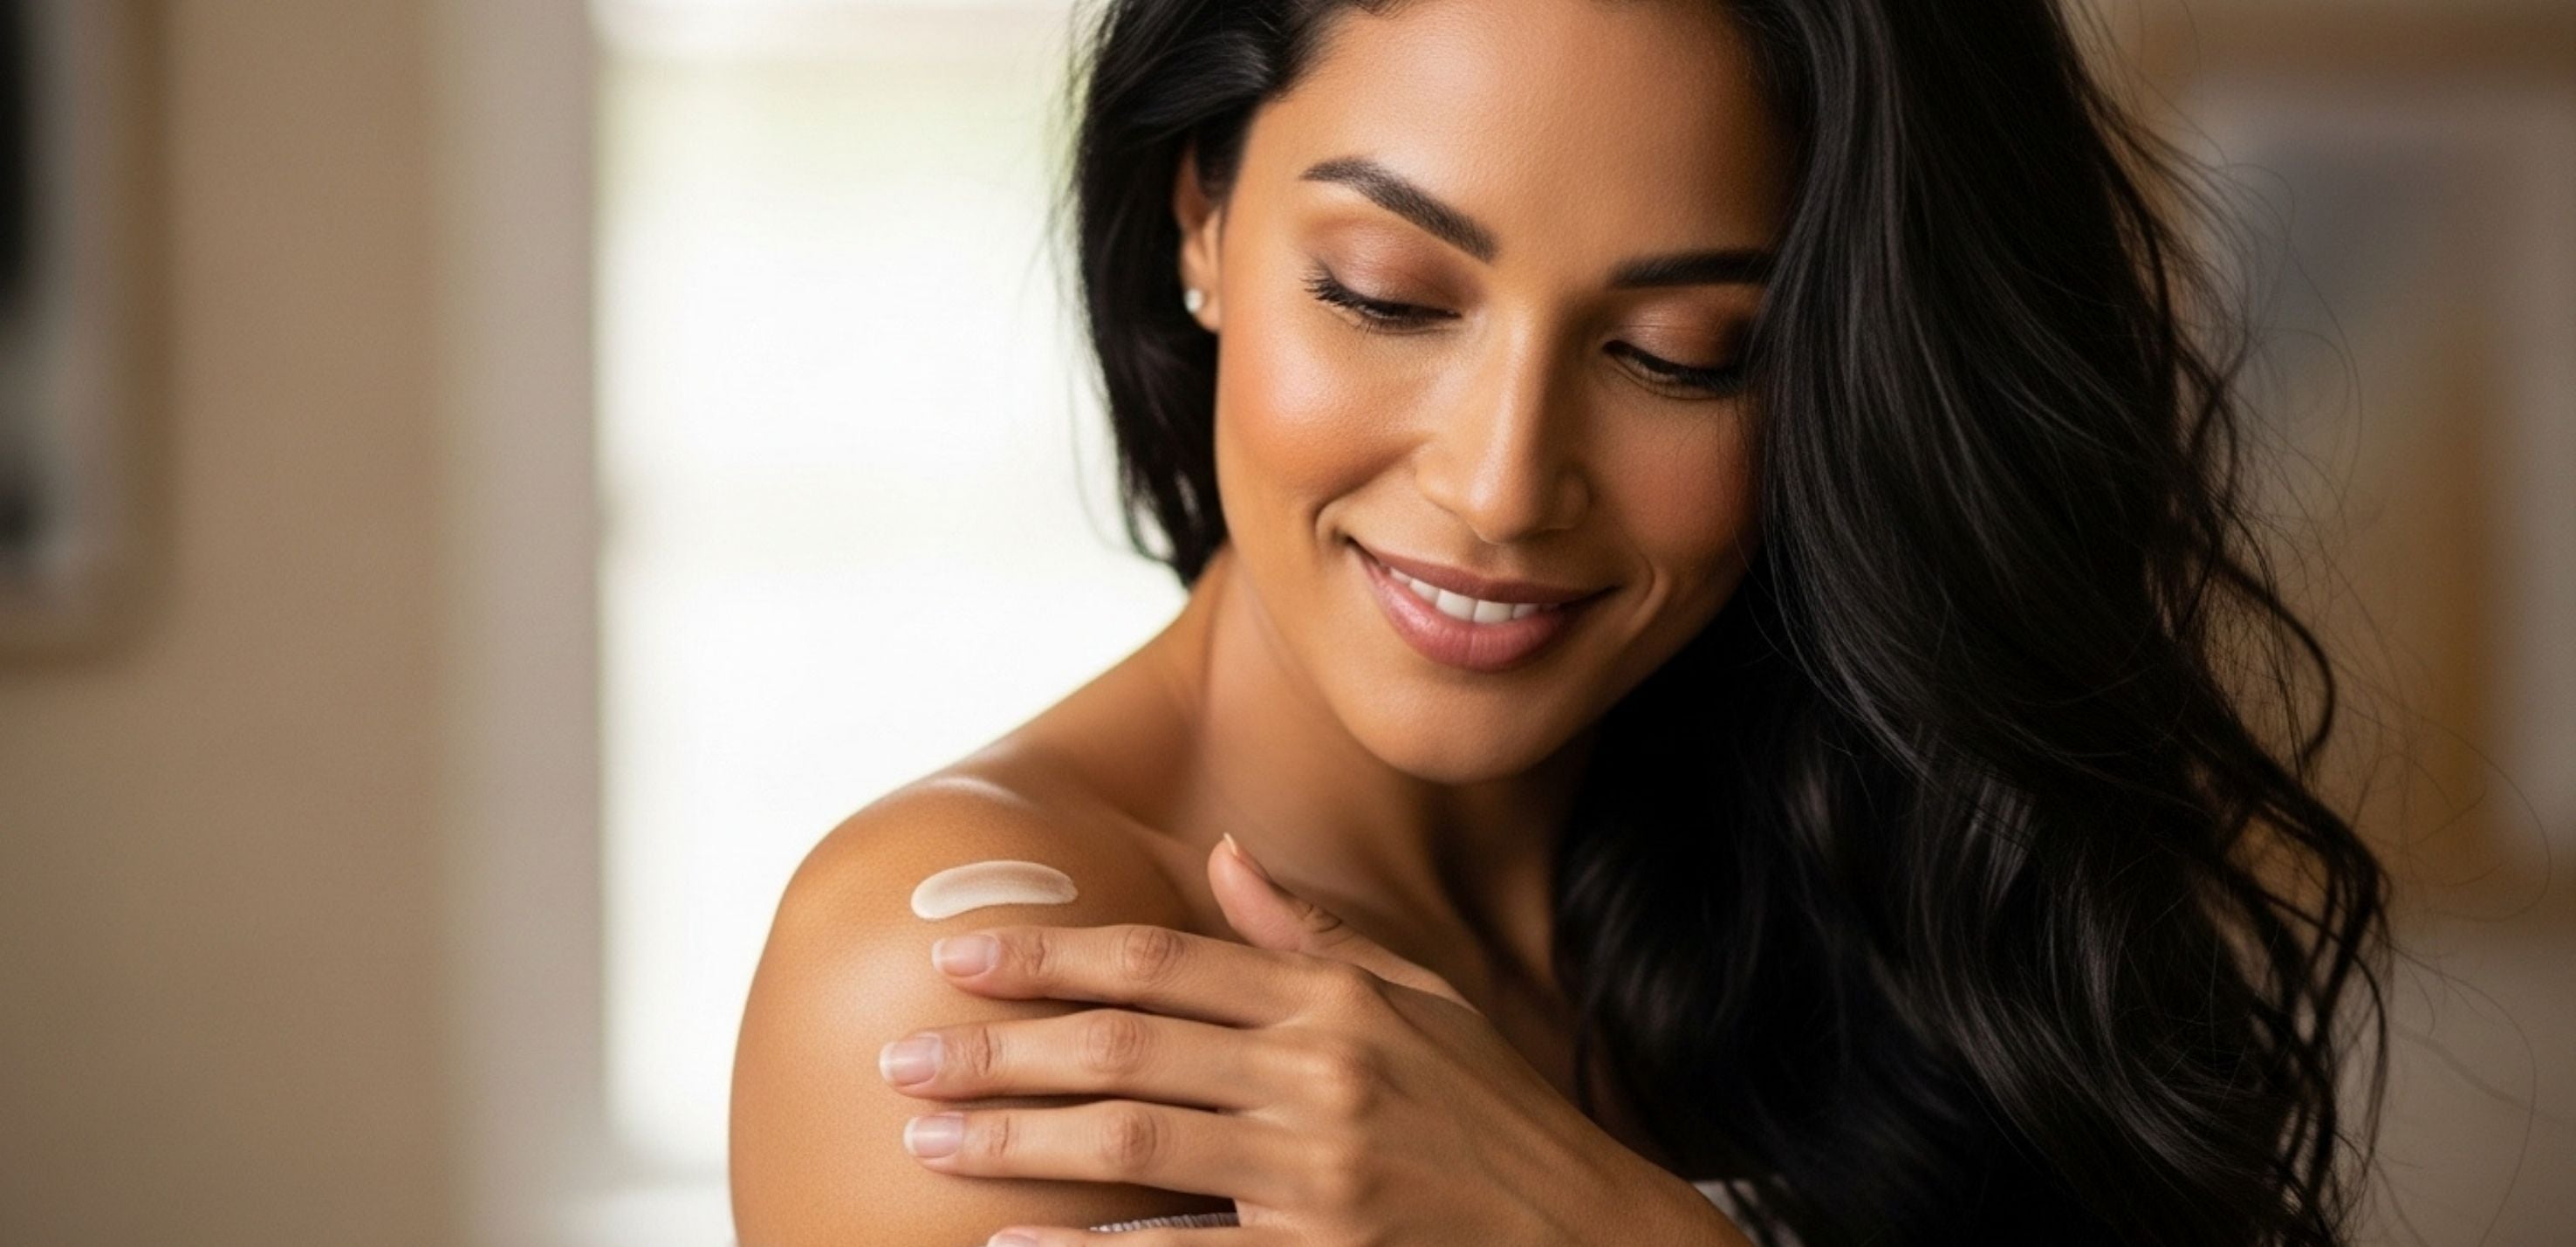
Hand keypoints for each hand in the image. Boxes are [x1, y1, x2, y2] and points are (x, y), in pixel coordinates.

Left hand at [877, 834, 1750, 1244]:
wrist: (1596, 1236)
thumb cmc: (1497, 1117)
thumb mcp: (1422, 1003)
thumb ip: (1312, 936)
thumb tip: (1223, 854)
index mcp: (1335, 1002)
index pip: (1161, 960)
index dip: (1050, 953)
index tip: (955, 953)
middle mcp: (1318, 1074)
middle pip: (1123, 1045)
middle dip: (997, 1049)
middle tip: (899, 1057)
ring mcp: (1317, 1172)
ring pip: (1131, 1142)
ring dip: (1014, 1141)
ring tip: (924, 1140)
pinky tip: (1010, 1246)